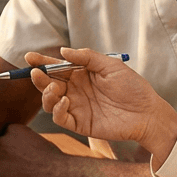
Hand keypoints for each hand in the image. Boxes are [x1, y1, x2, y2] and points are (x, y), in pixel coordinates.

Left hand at [0, 124, 66, 176]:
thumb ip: (19, 140)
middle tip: (21, 167)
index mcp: (11, 129)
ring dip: (3, 171)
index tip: (20, 156)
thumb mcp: (35, 139)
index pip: (3, 139)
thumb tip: (13, 147)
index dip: (11, 150)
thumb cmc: (51, 158)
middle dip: (5, 159)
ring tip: (21, 175)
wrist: (56, 173)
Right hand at [29, 48, 176, 154]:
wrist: (147, 113)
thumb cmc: (132, 87)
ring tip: (54, 88)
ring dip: (46, 94)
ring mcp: (76, 108)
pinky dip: (57, 110)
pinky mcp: (80, 124)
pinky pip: (60, 118)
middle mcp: (76, 91)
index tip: (29, 57)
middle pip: (49, 84)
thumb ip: (87, 57)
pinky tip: (65, 101)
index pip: (57, 67)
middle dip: (39, 78)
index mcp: (81, 75)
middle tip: (36, 73)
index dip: (42, 62)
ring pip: (50, 102)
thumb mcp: (110, 66)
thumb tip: (63, 51)